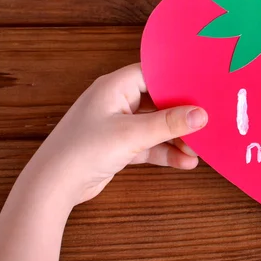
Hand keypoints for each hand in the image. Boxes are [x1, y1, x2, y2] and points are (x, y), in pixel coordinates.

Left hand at [27, 63, 207, 206]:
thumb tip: (201, 115)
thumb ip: (168, 124)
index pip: (155, 73)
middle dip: (182, 114)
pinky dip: (166, 152)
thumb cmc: (83, 150)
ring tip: (199, 148)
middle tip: (207, 122)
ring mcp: (119, 124)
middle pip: (159, 101)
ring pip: (156, 125)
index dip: (179, 80)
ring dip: (177, 137)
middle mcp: (117, 101)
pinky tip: (185, 162)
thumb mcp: (132, 134)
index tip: (204, 89)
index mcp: (115, 86)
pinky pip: (150, 144)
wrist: (53, 187)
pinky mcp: (120, 145)